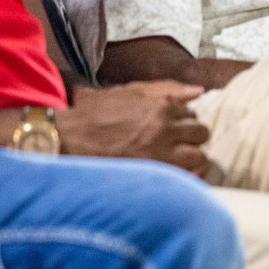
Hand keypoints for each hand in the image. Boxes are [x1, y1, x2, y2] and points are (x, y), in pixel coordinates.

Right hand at [62, 81, 210, 174]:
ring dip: (193, 159)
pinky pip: (185, 179)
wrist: (67, 138)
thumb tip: (198, 92)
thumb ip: (167, 89)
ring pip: (198, 158)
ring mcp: (160, 154)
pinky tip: (177, 178)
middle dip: (193, 139)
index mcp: (161, 107)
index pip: (193, 114)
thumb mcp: (130, 91)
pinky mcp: (152, 175)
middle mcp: (165, 129)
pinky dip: (186, 179)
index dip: (185, 122)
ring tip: (180, 162)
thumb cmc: (96, 112)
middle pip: (201, 134)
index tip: (176, 128)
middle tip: (180, 145)